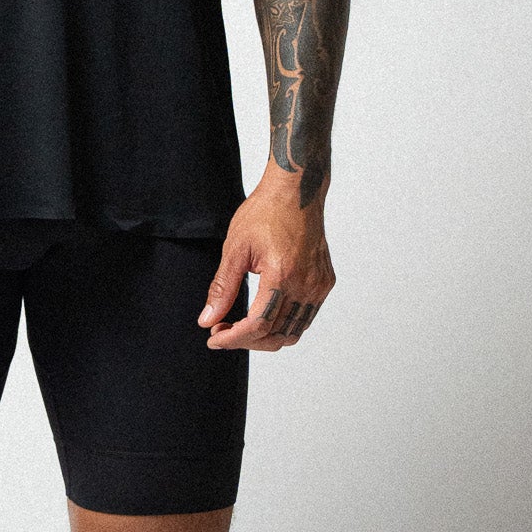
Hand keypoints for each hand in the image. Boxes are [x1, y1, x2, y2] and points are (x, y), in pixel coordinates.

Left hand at [199, 162, 334, 350]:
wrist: (296, 191)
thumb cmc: (265, 212)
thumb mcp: (235, 249)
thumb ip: (222, 289)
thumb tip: (207, 320)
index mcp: (282, 275)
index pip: (258, 325)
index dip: (232, 339)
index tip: (213, 338)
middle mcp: (306, 284)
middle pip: (276, 335)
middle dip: (246, 341)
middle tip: (222, 330)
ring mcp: (318, 285)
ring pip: (292, 332)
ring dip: (265, 337)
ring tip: (240, 324)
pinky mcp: (324, 283)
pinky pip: (304, 317)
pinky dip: (283, 324)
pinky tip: (263, 312)